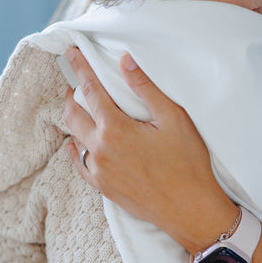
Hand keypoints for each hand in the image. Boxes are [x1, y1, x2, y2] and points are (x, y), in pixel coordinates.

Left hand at [63, 47, 236, 251]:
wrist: (190, 209)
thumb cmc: (188, 163)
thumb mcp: (174, 118)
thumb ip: (146, 88)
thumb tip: (125, 61)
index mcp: (116, 129)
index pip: (91, 90)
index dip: (81, 69)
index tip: (72, 53)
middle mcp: (101, 150)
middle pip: (74, 115)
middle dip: (72, 95)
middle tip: (75, 82)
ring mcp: (100, 172)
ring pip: (75, 139)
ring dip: (74, 120)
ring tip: (78, 108)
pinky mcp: (104, 188)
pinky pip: (80, 165)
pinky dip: (74, 151)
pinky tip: (74, 145)